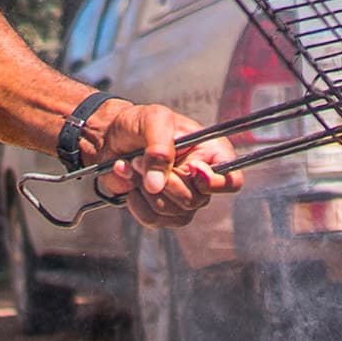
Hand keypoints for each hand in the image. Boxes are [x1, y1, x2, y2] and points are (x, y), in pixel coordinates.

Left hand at [88, 100, 239, 228]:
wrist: (109, 136)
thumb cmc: (137, 122)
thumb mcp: (152, 120)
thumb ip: (159, 148)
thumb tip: (156, 184)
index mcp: (211, 153)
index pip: (232, 181)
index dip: (213, 182)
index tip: (190, 168)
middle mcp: (201, 179)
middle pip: (196, 200)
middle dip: (165, 181)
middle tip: (140, 158)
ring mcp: (182, 197)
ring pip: (175, 213)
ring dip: (147, 190)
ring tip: (133, 165)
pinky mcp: (161, 210)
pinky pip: (154, 220)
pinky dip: (136, 201)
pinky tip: (129, 180)